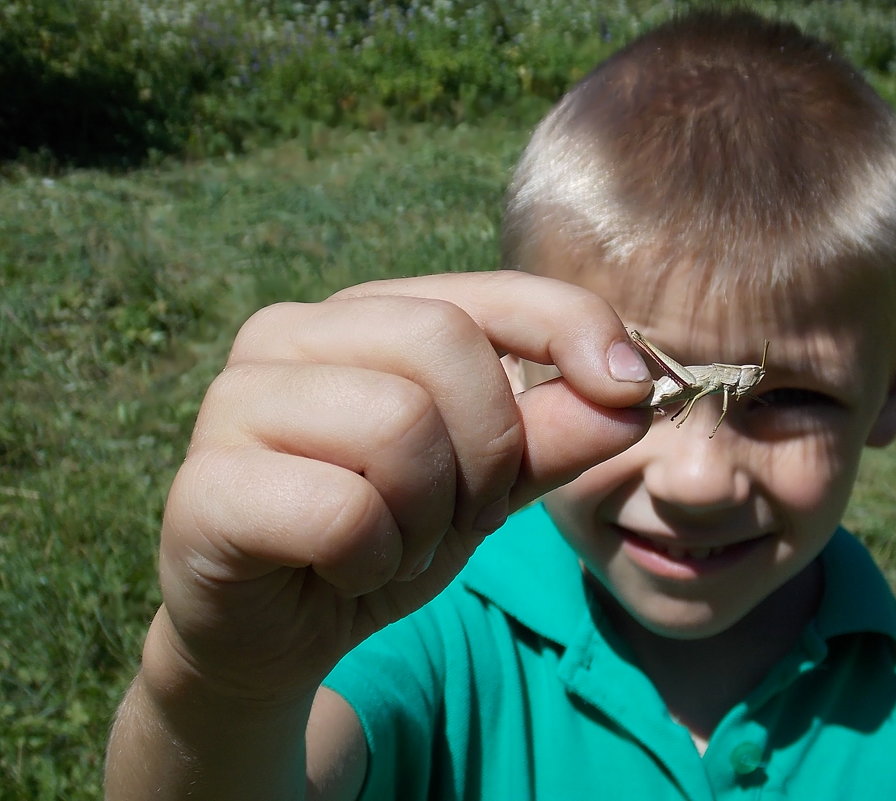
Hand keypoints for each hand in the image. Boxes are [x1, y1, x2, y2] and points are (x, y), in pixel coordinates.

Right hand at [146, 271, 651, 705]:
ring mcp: (234, 402)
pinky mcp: (205, 488)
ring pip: (397, 425)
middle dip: (486, 453)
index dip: (573, 328)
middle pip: (445, 347)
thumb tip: (632, 394)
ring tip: (394, 544)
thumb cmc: (380, 537)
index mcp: (361, 316)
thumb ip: (550, 436)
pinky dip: (373, 561)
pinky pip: (343, 512)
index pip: (489, 292)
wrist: (274, 634)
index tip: (635, 389)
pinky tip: (342, 571)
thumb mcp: (486, 486)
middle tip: (458, 515)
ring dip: (427, 517)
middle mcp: (288, 334)